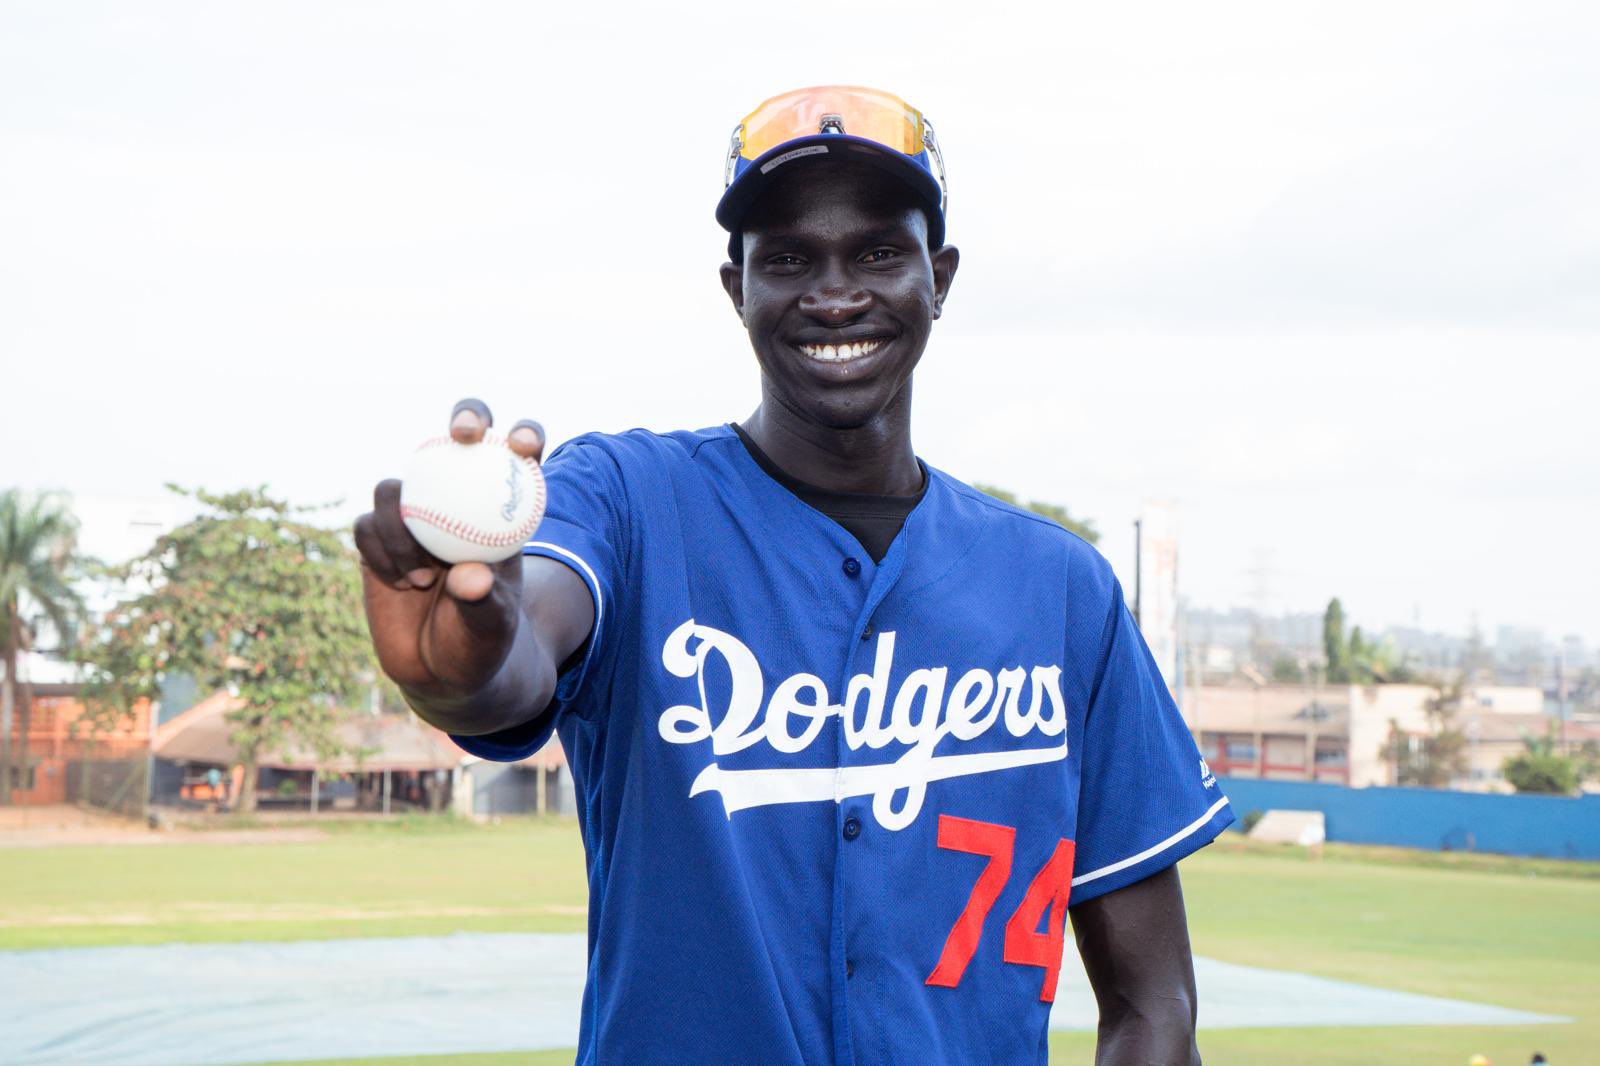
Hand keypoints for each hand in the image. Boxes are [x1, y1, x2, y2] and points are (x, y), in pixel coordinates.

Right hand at [355, 398, 546, 696]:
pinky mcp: (376, 536)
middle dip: (466, 417)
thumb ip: (483, 603)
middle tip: (462, 436)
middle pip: (459, 437)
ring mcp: (413, 515)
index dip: (524, 435)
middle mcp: (457, 502)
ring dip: (402, 529)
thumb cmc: (482, 643)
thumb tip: (468, 577)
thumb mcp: (491, 629)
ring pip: (396, 487)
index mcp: (501, 515)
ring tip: (421, 578)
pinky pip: (366, 525)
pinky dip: (380, 552)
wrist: (442, 671)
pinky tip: (400, 584)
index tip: (522, 445)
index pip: (520, 459)